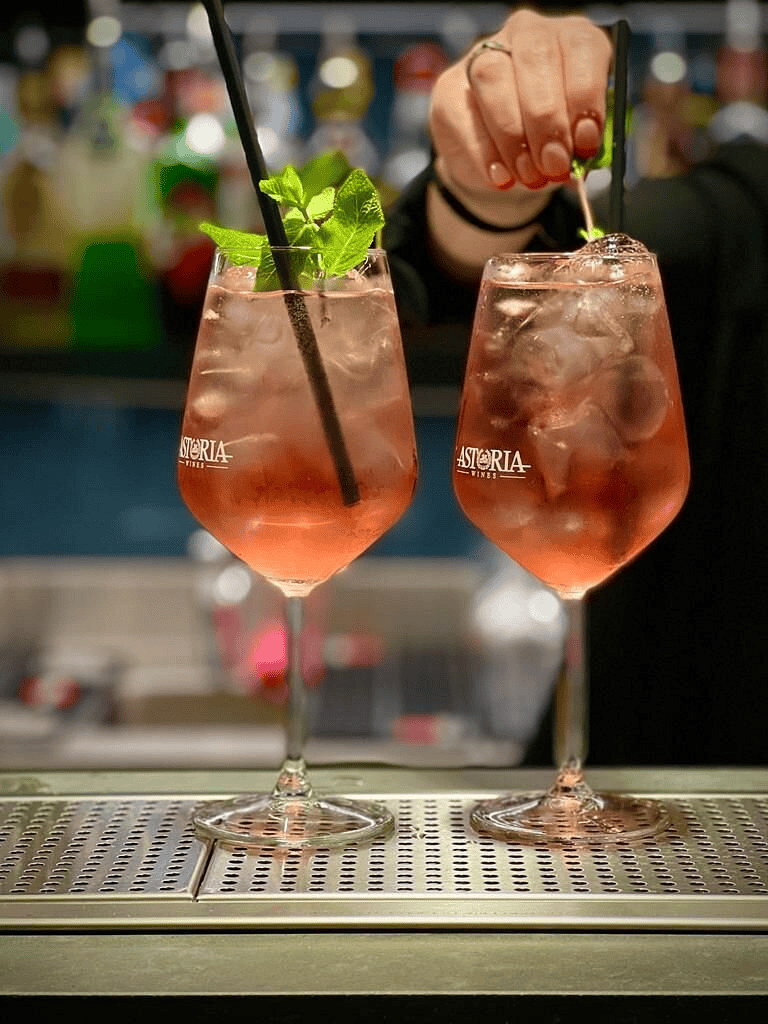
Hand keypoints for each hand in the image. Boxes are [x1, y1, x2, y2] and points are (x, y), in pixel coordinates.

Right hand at [430, 9, 612, 194]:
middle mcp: (528, 34)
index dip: (585, 97)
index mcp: (571, 38)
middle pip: (536, 58)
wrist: (501, 162)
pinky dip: (486, 154)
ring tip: (529, 176)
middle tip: (554, 165)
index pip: (581, 48)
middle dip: (547, 120)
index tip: (585, 143)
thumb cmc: (548, 142)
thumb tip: (582, 163)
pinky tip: (501, 177)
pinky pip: (465, 115)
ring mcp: (483, 55)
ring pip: (494, 79)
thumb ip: (582, 144)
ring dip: (514, 137)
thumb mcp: (575, 141)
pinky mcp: (450, 88)